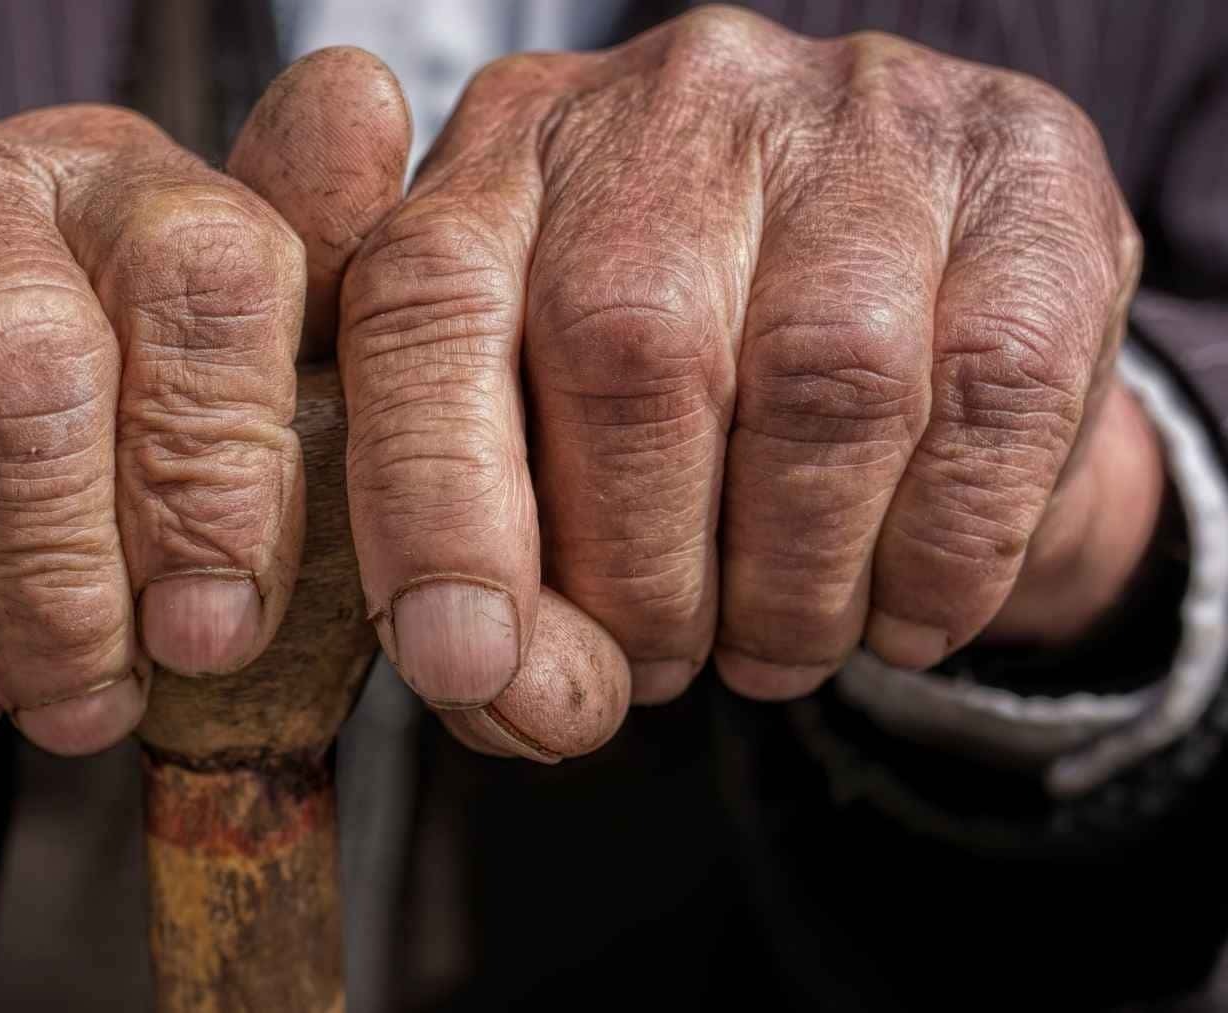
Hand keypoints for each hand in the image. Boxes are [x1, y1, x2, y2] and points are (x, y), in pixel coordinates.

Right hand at [0, 99, 313, 752]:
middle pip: (16, 373)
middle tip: (82, 700)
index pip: (203, 272)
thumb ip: (281, 294)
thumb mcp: (185, 359)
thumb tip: (364, 106)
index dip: (219, 477)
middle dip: (59, 589)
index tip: (210, 629)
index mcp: (95, 173)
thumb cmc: (39, 394)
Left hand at [338, 7, 1153, 757]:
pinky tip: (904, 613)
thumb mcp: (538, 445)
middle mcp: (672, 100)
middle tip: (657, 665)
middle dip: (638, 575)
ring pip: (820, 379)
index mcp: (503, 157)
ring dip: (792, 583)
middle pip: (628, 351)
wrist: (913, 308)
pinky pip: (990, 393)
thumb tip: (492, 685)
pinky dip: (941, 556)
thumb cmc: (676, 396)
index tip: (461, 662)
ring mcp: (858, 113)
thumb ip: (476, 557)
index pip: (423, 306)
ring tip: (774, 648)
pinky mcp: (1022, 166)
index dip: (431, 503)